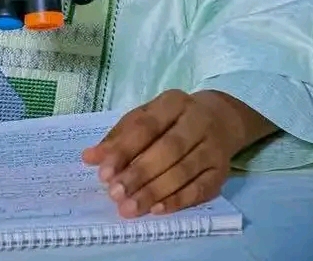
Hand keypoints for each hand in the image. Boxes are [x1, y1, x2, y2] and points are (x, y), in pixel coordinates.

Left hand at [81, 91, 245, 217]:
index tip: (103, 173)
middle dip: (139, 174)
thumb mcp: (147, 118)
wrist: (221, 119)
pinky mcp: (222, 171)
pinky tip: (156, 210)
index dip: (124, 150)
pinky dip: (178, 200)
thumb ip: (119, 137)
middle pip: (167, 149)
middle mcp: (197, 121)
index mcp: (174, 102)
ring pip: (183, 171)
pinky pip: (200, 189)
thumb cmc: (173, 120)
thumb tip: (89, 158)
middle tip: (115, 194)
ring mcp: (213, 146)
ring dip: (154, 191)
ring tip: (130, 208)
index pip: (146, 126)